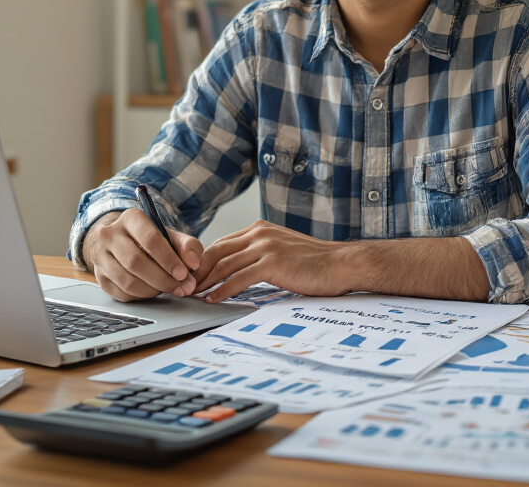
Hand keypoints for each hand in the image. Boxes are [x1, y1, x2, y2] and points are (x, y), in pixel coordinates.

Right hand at [83, 209, 203, 301]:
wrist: (121, 242)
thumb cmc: (149, 239)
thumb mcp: (170, 235)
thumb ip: (188, 245)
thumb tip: (193, 263)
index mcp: (130, 218)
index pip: (150, 239)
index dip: (169, 259)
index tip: (183, 273)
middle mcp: (110, 235)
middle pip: (136, 262)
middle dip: (163, 279)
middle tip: (181, 287)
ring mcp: (101, 257)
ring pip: (128, 281)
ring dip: (154, 290)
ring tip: (169, 288)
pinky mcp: (100, 277)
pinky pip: (122, 293)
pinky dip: (142, 296)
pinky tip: (153, 290)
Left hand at [194, 220, 356, 301]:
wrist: (342, 264)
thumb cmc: (315, 263)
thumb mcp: (283, 250)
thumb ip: (262, 254)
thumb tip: (241, 269)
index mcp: (261, 229)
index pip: (222, 243)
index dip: (204, 261)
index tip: (194, 277)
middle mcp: (260, 233)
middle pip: (217, 251)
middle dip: (199, 271)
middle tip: (187, 287)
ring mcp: (266, 246)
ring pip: (224, 265)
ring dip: (206, 282)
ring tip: (194, 296)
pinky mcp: (272, 262)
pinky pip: (239, 277)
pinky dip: (223, 290)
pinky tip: (214, 300)